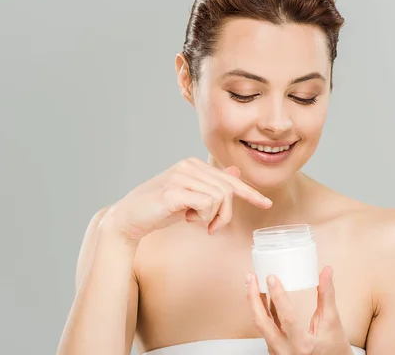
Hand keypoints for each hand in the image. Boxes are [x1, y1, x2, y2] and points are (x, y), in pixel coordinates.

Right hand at [97, 158, 271, 243]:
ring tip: (195, 222)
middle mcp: (188, 166)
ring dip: (212, 218)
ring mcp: (180, 176)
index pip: (229, 179)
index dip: (250, 193)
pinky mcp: (174, 191)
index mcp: (193, 165)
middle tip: (211, 229)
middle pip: (228, 190)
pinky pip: (206, 204)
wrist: (129, 219)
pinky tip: (188, 220)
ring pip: (220, 198)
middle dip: (225, 215)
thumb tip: (235, 172)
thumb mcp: (190, 198)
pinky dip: (203, 217)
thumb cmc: (159, 210)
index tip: (266, 203)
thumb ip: (210, 186)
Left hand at [246, 267, 352, 354]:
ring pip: (260, 325)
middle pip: (262, 322)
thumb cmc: (334, 349)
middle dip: (253, 297)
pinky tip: (261, 297)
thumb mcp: (332, 322)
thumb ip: (327, 295)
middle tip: (251, 277)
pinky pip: (264, 328)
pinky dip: (262, 311)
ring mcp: (277, 352)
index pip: (287, 318)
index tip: (272, 278)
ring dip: (254, 303)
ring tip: (252, 283)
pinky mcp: (274, 350)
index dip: (278, 296)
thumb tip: (326, 272)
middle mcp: (286, 350)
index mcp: (303, 344)